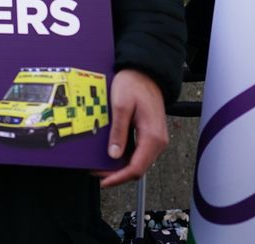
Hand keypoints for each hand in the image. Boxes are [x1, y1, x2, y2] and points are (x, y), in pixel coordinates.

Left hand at [94, 69, 167, 187]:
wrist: (145, 73)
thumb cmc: (133, 85)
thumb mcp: (120, 106)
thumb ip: (118, 132)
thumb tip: (114, 155)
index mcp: (152, 136)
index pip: (137, 167)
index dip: (118, 177)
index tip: (103, 181)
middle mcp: (158, 141)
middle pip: (138, 168)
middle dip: (117, 174)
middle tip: (95, 172)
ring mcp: (156, 139)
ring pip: (138, 162)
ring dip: (120, 167)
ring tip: (100, 165)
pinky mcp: (151, 135)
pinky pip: (139, 153)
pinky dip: (125, 158)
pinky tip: (111, 155)